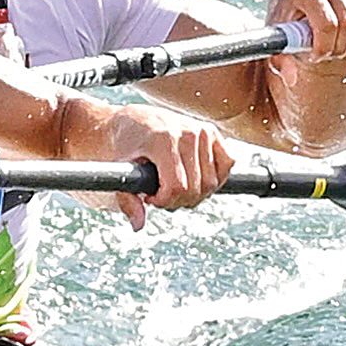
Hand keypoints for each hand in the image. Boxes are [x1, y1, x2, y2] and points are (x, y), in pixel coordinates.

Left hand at [96, 104, 233, 230]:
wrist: (133, 120)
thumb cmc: (124, 145)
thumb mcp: (118, 170)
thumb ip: (127, 199)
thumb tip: (138, 225)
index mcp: (164, 139)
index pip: (178, 187)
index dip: (164, 201)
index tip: (150, 198)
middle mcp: (187, 132)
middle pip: (196, 188)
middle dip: (177, 201)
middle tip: (161, 196)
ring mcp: (203, 130)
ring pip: (212, 182)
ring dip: (195, 194)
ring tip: (175, 187)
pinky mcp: (213, 132)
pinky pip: (227, 164)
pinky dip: (214, 179)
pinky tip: (194, 179)